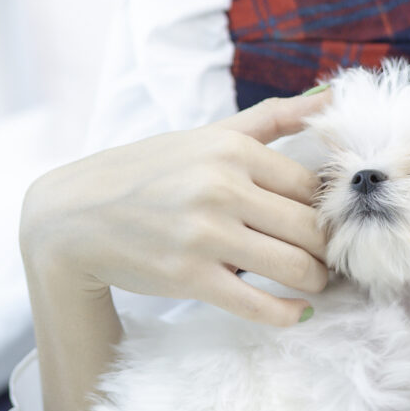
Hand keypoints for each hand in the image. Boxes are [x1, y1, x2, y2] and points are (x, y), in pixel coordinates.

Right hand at [19, 92, 332, 325]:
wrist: (75, 216)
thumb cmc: (146, 172)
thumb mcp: (206, 134)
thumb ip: (270, 118)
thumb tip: (334, 97)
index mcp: (230, 149)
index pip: (310, 185)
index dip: (328, 210)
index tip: (330, 225)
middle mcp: (221, 188)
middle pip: (311, 228)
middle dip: (329, 250)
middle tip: (332, 259)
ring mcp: (205, 235)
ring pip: (295, 267)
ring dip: (315, 281)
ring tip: (313, 281)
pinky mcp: (189, 277)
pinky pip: (260, 305)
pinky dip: (288, 314)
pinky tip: (295, 311)